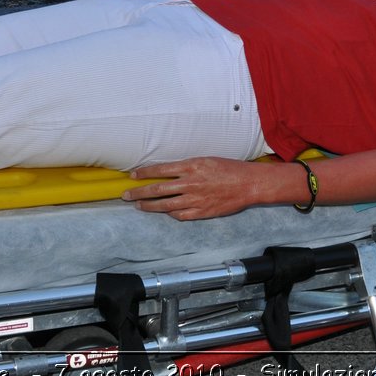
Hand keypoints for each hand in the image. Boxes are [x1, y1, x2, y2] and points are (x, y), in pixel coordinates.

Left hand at [123, 156, 264, 219]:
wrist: (249, 184)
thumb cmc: (229, 169)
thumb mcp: (206, 160)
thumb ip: (187, 167)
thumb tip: (168, 172)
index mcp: (191, 166)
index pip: (160, 169)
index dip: (144, 173)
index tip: (133, 175)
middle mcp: (190, 183)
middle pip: (158, 189)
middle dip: (139, 192)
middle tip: (126, 195)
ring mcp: (195, 199)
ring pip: (165, 205)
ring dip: (150, 206)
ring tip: (139, 205)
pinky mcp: (202, 212)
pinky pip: (181, 215)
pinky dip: (171, 214)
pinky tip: (165, 213)